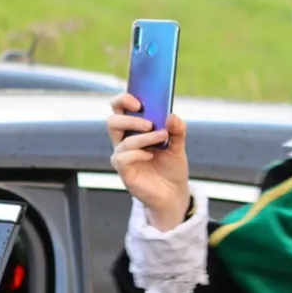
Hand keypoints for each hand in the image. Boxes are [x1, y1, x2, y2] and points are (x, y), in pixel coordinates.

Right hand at [107, 94, 191, 229]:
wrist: (174, 193)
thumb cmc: (172, 166)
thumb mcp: (179, 145)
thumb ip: (177, 129)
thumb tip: (171, 116)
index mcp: (133, 129)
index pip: (119, 108)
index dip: (123, 100)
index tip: (139, 101)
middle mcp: (124, 141)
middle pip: (112, 121)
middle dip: (130, 119)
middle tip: (149, 122)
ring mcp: (122, 156)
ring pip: (122, 140)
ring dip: (144, 137)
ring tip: (162, 137)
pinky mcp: (124, 172)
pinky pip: (123, 158)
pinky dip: (138, 154)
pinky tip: (151, 156)